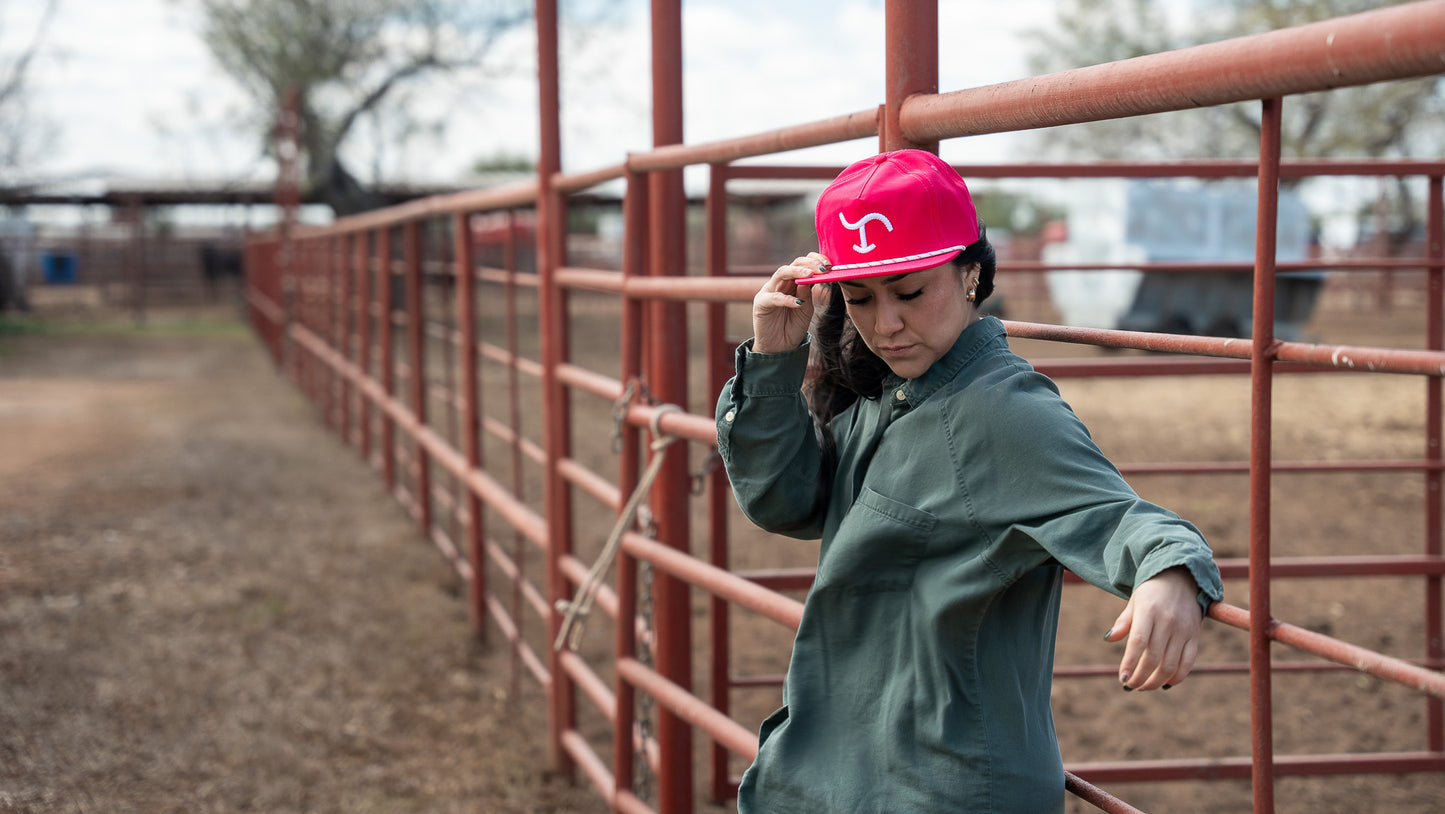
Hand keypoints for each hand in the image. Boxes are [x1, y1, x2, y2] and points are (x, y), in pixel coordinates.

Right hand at [752, 253, 828, 353]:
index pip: (803, 264)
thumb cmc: (793, 326)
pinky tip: (798, 303)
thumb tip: (816, 275)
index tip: (829, 264)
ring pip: (781, 273)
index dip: (815, 260)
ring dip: (797, 272)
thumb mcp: (806, 307)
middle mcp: (780, 283)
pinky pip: (774, 297)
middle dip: (809, 264)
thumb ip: (808, 292)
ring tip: (810, 275)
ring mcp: (769, 291)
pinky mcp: (761, 303)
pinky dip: (787, 299)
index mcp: (792, 282)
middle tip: (823, 268)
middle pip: (793, 264)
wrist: (780, 347)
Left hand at [1104, 566, 1202, 690]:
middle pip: (1154, 658)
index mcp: (1149, 611)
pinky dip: (1177, 677)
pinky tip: (1165, 683)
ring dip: (1155, 681)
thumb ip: (1123, 622)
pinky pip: (1188, 662)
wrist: (1181, 578)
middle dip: (1140, 677)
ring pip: (1170, 665)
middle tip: (1130, 685)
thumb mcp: (1134, 602)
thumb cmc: (1151, 593)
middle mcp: (1168, 621)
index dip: (1130, 663)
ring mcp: (1183, 630)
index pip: (1138, 642)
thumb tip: (1108, 639)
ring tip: (1143, 686)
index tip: (1122, 679)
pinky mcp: (1195, 636)